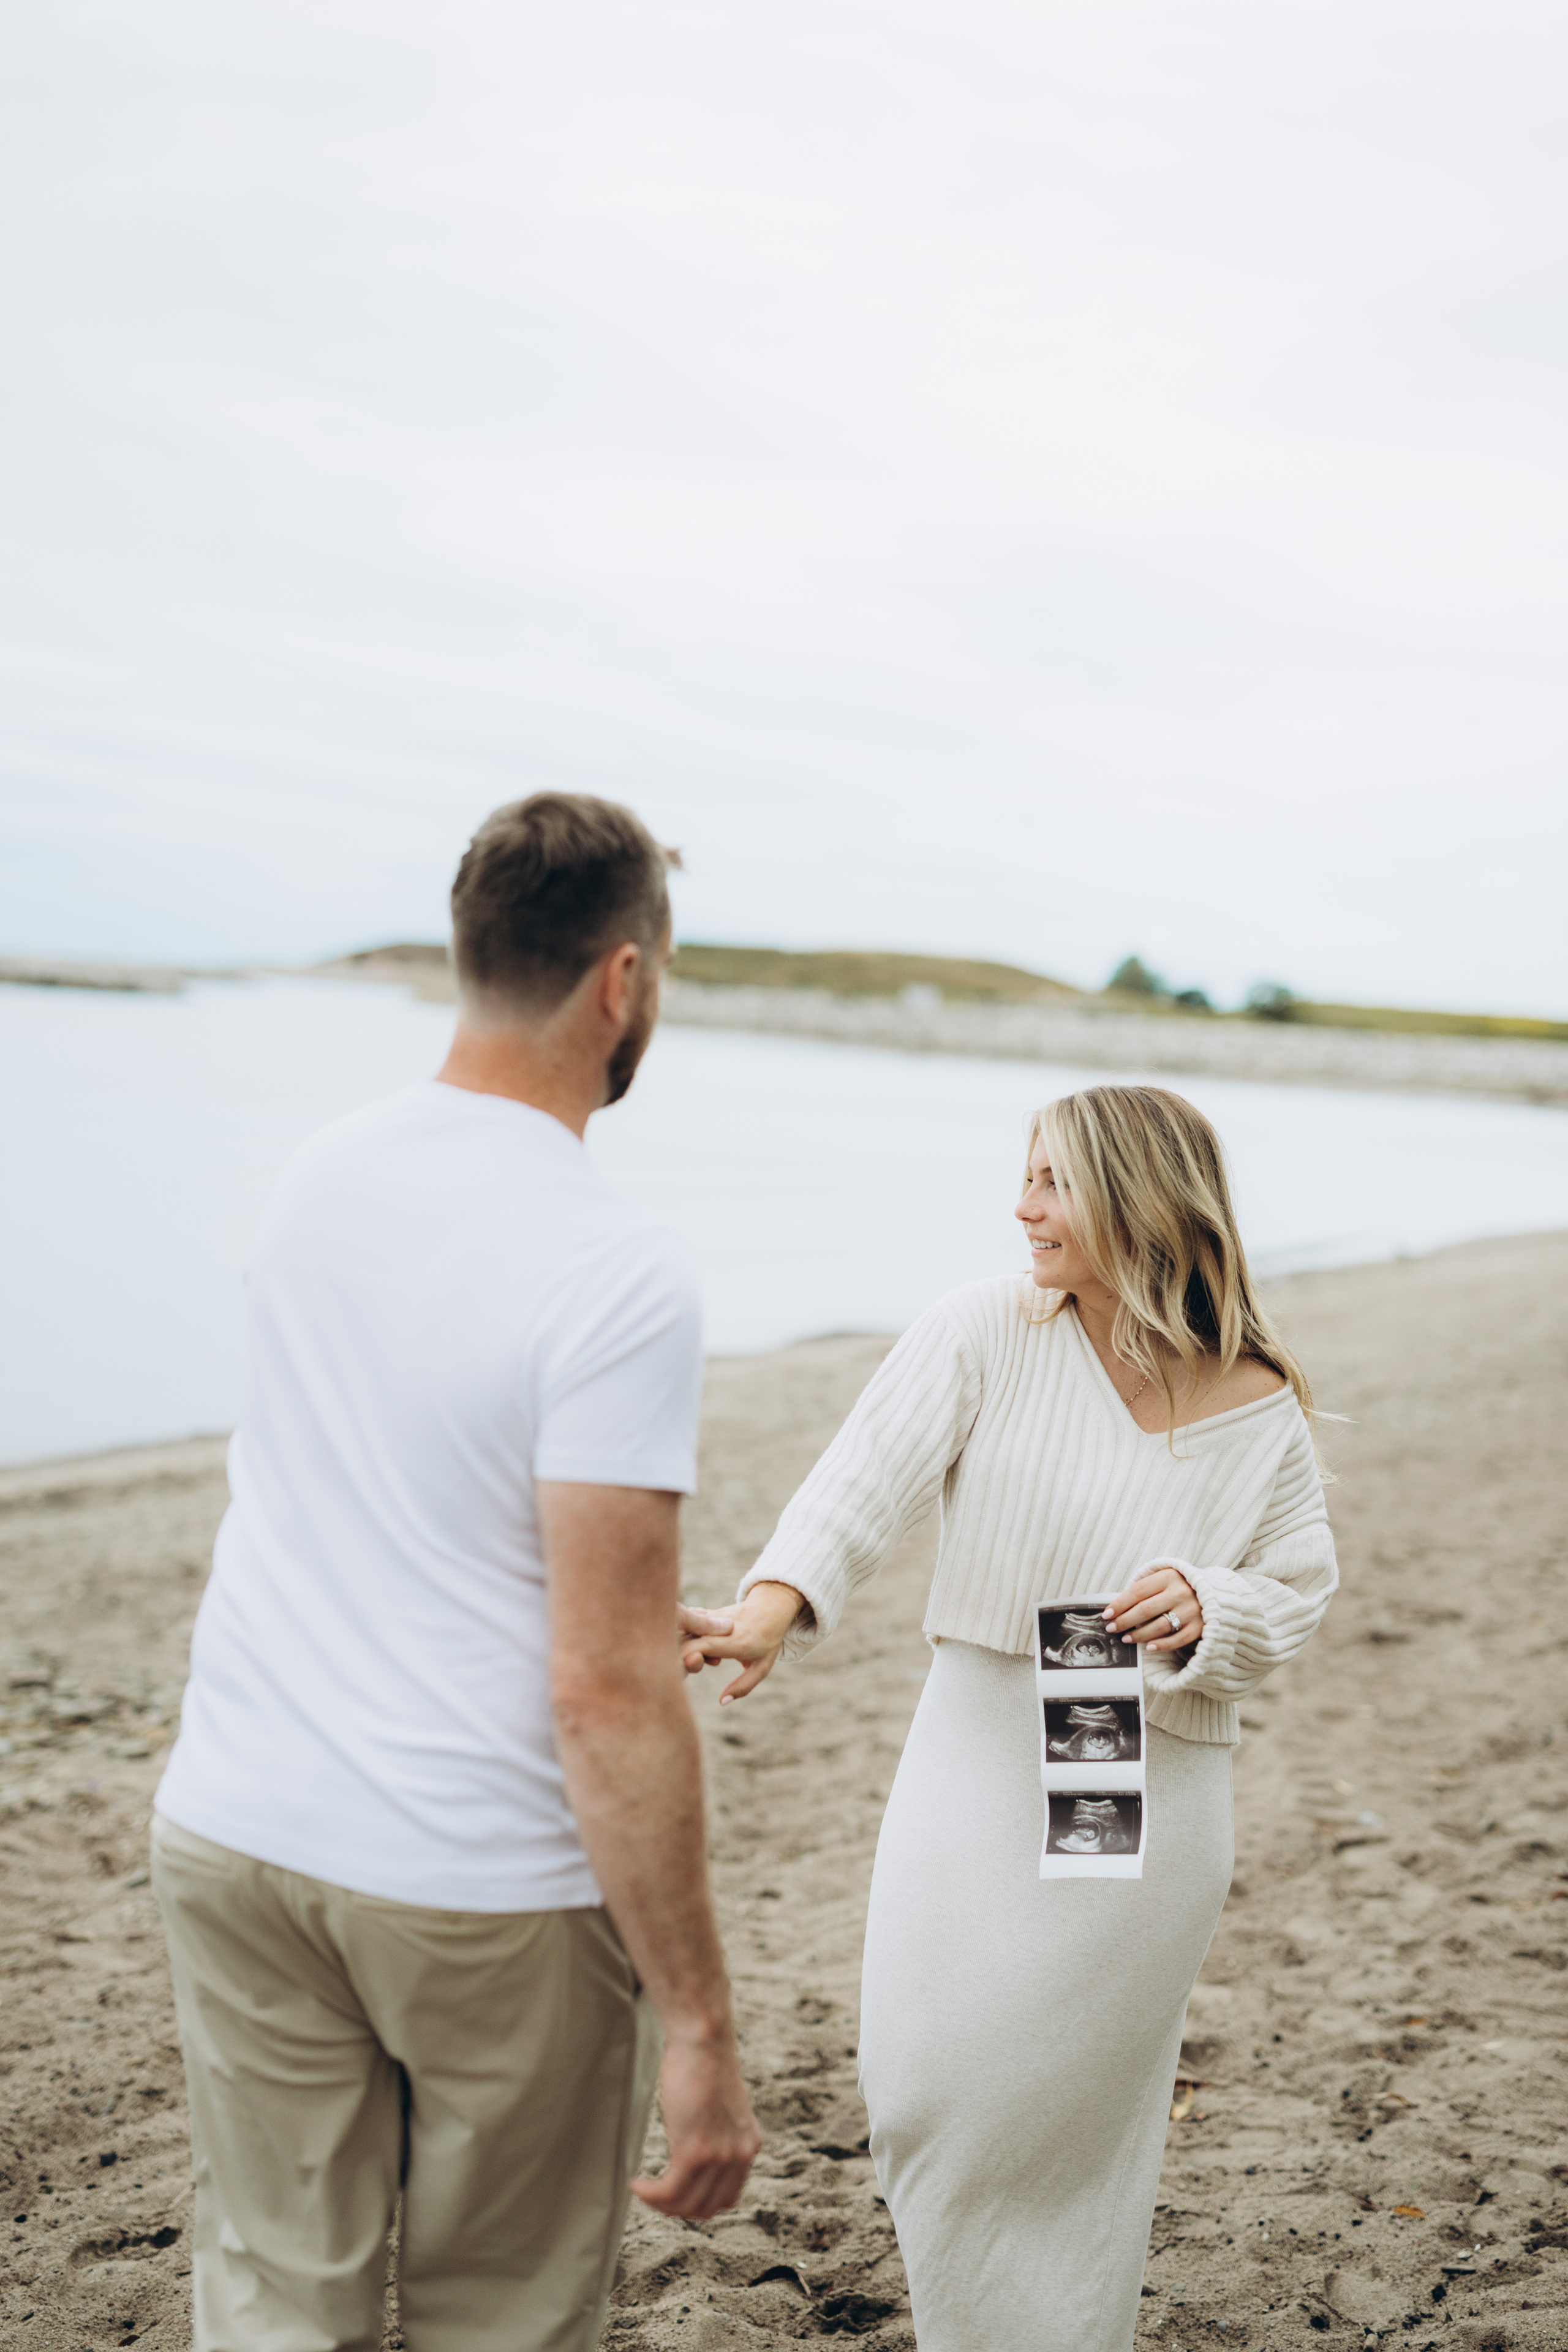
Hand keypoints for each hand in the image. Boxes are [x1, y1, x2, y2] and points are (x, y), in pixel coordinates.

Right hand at [632, 2029, 761, 2218]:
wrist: (704, 2040)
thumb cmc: (704, 2062)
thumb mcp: (720, 2105)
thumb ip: (717, 2131)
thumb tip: (695, 2145)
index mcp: (749, 2145)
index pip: (728, 2197)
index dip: (699, 2203)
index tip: (676, 2192)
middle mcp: (739, 2155)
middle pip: (707, 2208)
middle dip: (677, 2208)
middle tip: (654, 2195)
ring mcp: (719, 2156)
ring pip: (686, 2204)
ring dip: (659, 2204)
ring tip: (642, 2190)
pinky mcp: (695, 2151)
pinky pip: (669, 2192)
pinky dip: (649, 2195)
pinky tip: (636, 2183)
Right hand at [679, 1581, 804, 1703]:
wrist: (770, 1608)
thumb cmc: (767, 1641)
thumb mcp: (761, 1668)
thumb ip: (742, 1687)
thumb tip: (722, 1702)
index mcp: (735, 1642)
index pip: (702, 1647)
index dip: (687, 1659)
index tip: (684, 1670)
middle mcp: (721, 1627)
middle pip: (688, 1638)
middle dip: (679, 1655)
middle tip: (686, 1667)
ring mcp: (714, 1616)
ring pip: (686, 1628)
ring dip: (680, 1644)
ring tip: (695, 1657)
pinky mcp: (708, 1612)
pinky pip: (690, 1621)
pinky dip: (683, 1632)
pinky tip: (688, 1641)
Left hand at [1104, 1564, 1202, 1653]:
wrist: (1216, 1593)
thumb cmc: (1181, 1586)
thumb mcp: (1165, 1578)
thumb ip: (1145, 1588)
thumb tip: (1117, 1607)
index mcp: (1169, 1576)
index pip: (1138, 1591)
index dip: (1120, 1604)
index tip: (1106, 1614)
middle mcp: (1181, 1592)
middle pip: (1146, 1609)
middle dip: (1125, 1621)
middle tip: (1111, 1628)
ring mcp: (1192, 1610)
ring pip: (1159, 1626)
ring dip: (1139, 1634)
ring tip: (1126, 1638)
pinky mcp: (1200, 1626)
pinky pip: (1177, 1639)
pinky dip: (1161, 1644)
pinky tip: (1148, 1647)